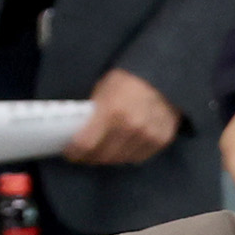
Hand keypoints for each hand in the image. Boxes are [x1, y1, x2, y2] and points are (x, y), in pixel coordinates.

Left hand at [65, 67, 179, 166]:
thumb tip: (78, 133)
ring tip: (101, 150)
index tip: (70, 152)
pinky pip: (137, 158)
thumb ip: (93, 113)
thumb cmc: (129, 79)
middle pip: (102, 156)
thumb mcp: (104, 88)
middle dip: (89, 157)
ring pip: (119, 160)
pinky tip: (120, 147)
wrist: (165, 74)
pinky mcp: (161, 141)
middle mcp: (131, 126)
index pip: (86, 144)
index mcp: (112, 110)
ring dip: (107, 157)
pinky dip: (126, 155)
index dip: (74, 152)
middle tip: (84, 154)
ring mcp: (148, 136)